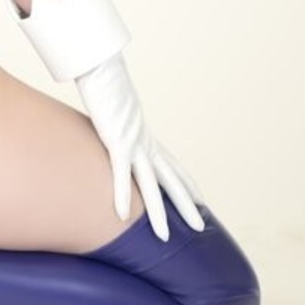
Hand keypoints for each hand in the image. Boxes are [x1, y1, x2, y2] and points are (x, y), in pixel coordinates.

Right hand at [76, 53, 205, 240]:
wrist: (102, 67)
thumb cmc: (104, 82)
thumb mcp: (113, 107)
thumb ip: (115, 120)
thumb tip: (111, 123)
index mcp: (146, 135)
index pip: (173, 165)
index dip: (187, 183)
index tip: (200, 200)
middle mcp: (145, 142)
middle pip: (171, 180)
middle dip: (186, 205)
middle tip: (201, 228)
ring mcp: (133, 143)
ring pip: (149, 185)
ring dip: (158, 213)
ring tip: (164, 237)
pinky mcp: (116, 140)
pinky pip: (120, 173)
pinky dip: (122, 195)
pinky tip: (123, 216)